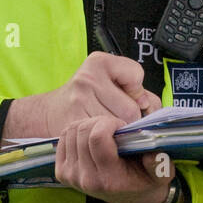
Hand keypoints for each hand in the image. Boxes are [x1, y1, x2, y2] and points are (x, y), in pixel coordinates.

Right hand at [4, 52, 159, 141]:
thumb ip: (138, 91)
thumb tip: (150, 108)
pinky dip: (108, 140)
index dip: (136, 90)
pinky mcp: (75, 123)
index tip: (125, 93)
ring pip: (120, 126)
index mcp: (99, 62)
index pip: (136, 75)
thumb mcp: (112, 82)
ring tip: (107, 123)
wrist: (52, 112)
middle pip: (131, 109)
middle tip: (116, 114)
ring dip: (119, 130)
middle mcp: (87, 78)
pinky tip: (99, 133)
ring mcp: (79, 101)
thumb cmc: (88, 97)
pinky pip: (106, 137)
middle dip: (130, 117)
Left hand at [54, 115, 174, 202]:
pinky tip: (90, 137)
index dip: (109, 123)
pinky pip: (63, 139)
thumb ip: (160, 165)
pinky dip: (76, 131)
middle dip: (99, 121)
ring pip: (70, 132)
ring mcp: (72, 177)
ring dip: (87, 125)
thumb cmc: (147, 181)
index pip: (97, 138)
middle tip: (113, 127)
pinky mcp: (62, 173)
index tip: (121, 126)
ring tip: (103, 132)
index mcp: (110, 179)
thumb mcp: (161, 175)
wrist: (132, 200)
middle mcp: (87, 180)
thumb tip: (153, 154)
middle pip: (82, 132)